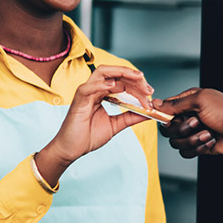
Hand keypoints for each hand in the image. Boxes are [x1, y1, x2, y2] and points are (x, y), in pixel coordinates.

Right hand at [36, 66, 153, 180]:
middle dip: (133, 76)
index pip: (121, 80)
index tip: (150, 92)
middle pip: (115, 73)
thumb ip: (131, 117)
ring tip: (137, 78)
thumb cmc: (88, 136)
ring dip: (121, 73)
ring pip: (102, 73)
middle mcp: (94, 89)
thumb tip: (150, 112)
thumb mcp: (116, 125)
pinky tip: (114, 86)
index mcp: (102, 93)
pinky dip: (101, 85)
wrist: (71, 150)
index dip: (137, 83)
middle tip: (148, 88)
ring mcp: (85, 93)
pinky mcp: (78, 101)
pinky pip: (88, 88)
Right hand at [156, 88, 222, 157]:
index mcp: (189, 102)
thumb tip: (157, 103)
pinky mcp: (200, 146)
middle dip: (182, 129)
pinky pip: (186, 152)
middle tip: (198, 123)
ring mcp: (195, 132)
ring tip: (208, 134)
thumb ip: (176, 104)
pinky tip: (210, 142)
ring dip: (192, 140)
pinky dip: (198, 149)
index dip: (165, 117)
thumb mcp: (201, 101)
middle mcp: (190, 117)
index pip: (165, 110)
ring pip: (176, 143)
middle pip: (168, 129)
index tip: (171, 120)